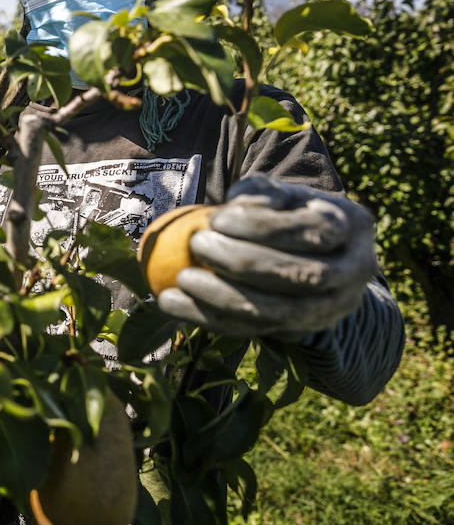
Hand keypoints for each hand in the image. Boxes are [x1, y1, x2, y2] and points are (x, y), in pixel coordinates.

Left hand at [155, 175, 376, 338]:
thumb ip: (261, 193)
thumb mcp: (281, 193)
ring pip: (279, 313)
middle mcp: (353, 272)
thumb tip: (237, 203)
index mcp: (354, 227)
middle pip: (301, 276)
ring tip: (180, 279)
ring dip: (224, 298)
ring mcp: (331, 308)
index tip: (216, 218)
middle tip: (197, 244)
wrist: (314, 254)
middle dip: (243, 263)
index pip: (312, 231)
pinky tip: (171, 303)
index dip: (263, 227)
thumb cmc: (288, 212)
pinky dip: (209, 319)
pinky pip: (253, 331)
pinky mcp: (299, 332)